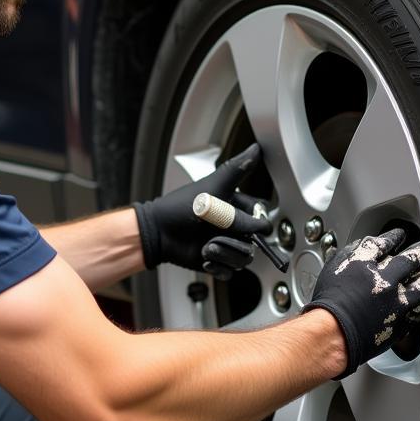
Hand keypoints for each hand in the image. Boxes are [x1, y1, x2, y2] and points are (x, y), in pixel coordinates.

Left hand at [134, 143, 271, 277]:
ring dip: (224, 253)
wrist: (159, 231)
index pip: (261, 218)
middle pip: (254, 242)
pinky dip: (218, 266)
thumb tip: (256, 148)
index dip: (255, 224)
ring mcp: (226, 244)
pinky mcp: (217, 260)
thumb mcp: (214, 186)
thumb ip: (238, 170)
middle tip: (216, 234)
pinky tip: (205, 257)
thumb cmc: (182, 206)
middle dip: (234, 240)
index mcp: (237, 208)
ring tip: (207, 247)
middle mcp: (234, 227)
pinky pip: (229, 271)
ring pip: (243, 258)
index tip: (238, 221)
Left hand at [302, 229, 419, 377]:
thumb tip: (415, 309)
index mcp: (401, 302)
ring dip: (393, 238)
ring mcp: (364, 269)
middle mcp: (386, 282)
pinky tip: (368, 241)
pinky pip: (358, 246)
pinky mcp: (345, 262)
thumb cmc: (355, 342)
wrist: (328, 335)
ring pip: (384, 244)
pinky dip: (365, 243)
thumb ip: (407, 318)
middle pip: (410, 259)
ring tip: (398, 235)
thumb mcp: (392, 334)